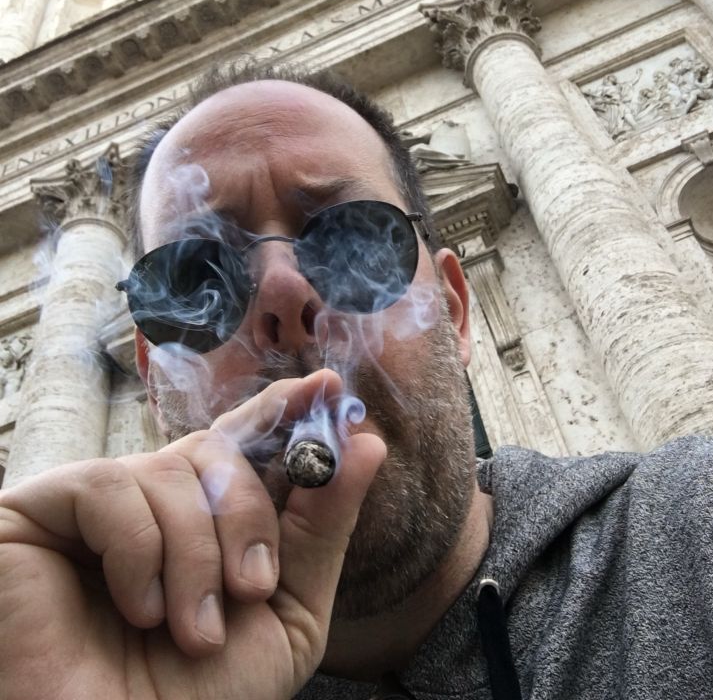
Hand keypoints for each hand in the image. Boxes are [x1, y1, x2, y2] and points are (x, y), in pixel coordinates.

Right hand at [0, 369, 384, 699]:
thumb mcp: (286, 614)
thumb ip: (322, 528)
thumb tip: (368, 443)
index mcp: (204, 521)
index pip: (244, 439)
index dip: (285, 408)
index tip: (327, 387)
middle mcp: (150, 502)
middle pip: (218, 448)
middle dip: (250, 513)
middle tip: (252, 588)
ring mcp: (94, 504)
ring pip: (171, 468)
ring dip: (198, 555)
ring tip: (192, 630)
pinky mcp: (40, 509)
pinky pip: (112, 488)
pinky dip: (141, 552)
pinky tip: (140, 609)